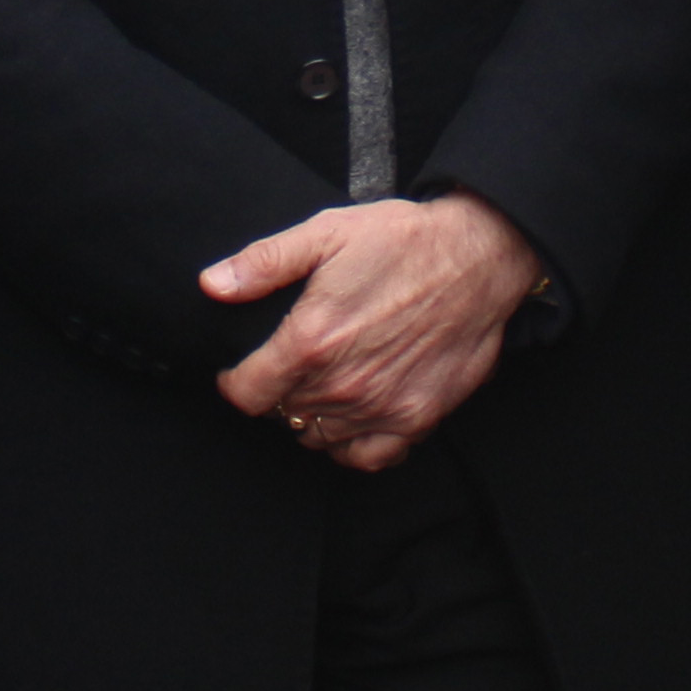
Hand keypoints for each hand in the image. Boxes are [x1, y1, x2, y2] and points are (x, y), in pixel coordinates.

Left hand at [204, 194, 543, 468]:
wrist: (478, 256)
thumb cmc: (404, 241)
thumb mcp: (325, 233)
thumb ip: (264, 263)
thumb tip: (212, 285)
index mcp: (311, 340)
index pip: (248, 394)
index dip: (235, 383)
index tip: (240, 373)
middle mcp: (343, 383)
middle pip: (283, 414)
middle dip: (278, 392)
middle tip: (289, 368)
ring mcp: (381, 406)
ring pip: (320, 437)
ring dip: (312, 416)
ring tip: (320, 387)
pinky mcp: (417, 417)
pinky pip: (369, 457)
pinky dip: (353, 445)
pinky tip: (352, 419)